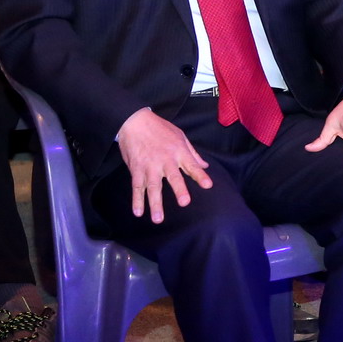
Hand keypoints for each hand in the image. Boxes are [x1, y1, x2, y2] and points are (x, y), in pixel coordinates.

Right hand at [117, 107, 212, 221]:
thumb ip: (192, 153)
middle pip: (173, 177)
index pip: (192, 165)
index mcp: (178, 151)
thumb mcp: (180, 136)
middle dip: (179, 190)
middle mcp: (165, 161)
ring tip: (158, 219)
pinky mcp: (136, 170)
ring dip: (155, 204)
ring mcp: (149, 166)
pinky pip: (136, 187)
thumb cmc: (159, 128)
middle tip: (184, 202)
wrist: (134, 122)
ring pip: (153, 187)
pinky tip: (138, 212)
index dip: (200, 175)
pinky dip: (136, 200)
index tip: (207, 185)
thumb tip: (205, 165)